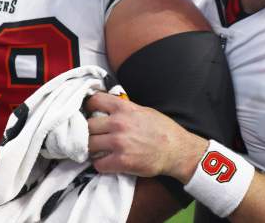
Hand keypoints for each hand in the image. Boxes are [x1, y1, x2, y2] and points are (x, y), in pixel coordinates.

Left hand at [86, 92, 206, 182]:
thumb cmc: (162, 129)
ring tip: (99, 150)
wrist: (177, 150)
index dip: (89, 107)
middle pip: (88, 125)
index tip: (90, 114)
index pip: (94, 101)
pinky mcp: (121, 162)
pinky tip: (106, 162)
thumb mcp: (143, 110)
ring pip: (89, 145)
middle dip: (89, 131)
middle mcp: (119, 124)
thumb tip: (106, 109)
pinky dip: (100, 164)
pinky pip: (98, 164)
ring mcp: (119, 143)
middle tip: (94, 135)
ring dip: (92, 148)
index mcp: (124, 108)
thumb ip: (123, 109)